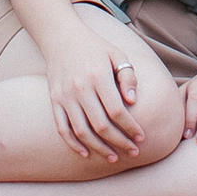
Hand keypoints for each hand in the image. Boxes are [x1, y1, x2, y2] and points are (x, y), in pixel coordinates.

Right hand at [41, 29, 148, 163]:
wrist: (60, 37)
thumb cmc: (94, 46)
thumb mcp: (116, 54)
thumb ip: (127, 76)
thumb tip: (132, 101)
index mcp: (98, 76)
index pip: (117, 111)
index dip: (130, 127)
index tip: (142, 137)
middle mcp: (80, 88)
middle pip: (101, 125)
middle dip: (120, 142)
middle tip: (134, 152)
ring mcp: (65, 96)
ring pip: (82, 131)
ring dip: (99, 148)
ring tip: (113, 157)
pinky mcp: (54, 101)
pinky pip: (62, 128)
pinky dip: (73, 144)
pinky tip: (86, 153)